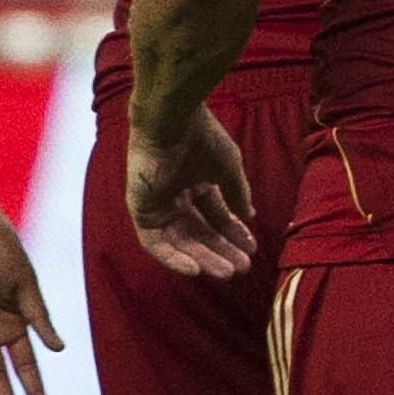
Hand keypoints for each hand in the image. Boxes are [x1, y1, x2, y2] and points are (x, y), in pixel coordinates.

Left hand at [125, 107, 255, 280]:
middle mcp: (176, 197)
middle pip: (199, 232)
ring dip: (202, 258)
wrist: (173, 122)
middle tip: (242, 268)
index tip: (252, 248)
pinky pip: (155, 242)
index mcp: (196, 184)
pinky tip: (195, 269)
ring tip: (226, 272)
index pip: (215, 216)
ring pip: (180, 241)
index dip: (233, 233)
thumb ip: (237, 193)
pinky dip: (173, 257)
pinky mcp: (141, 210)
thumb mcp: (229, 169)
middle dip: (221, 250)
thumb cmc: (203, 138)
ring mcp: (157, 205)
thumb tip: (250, 215)